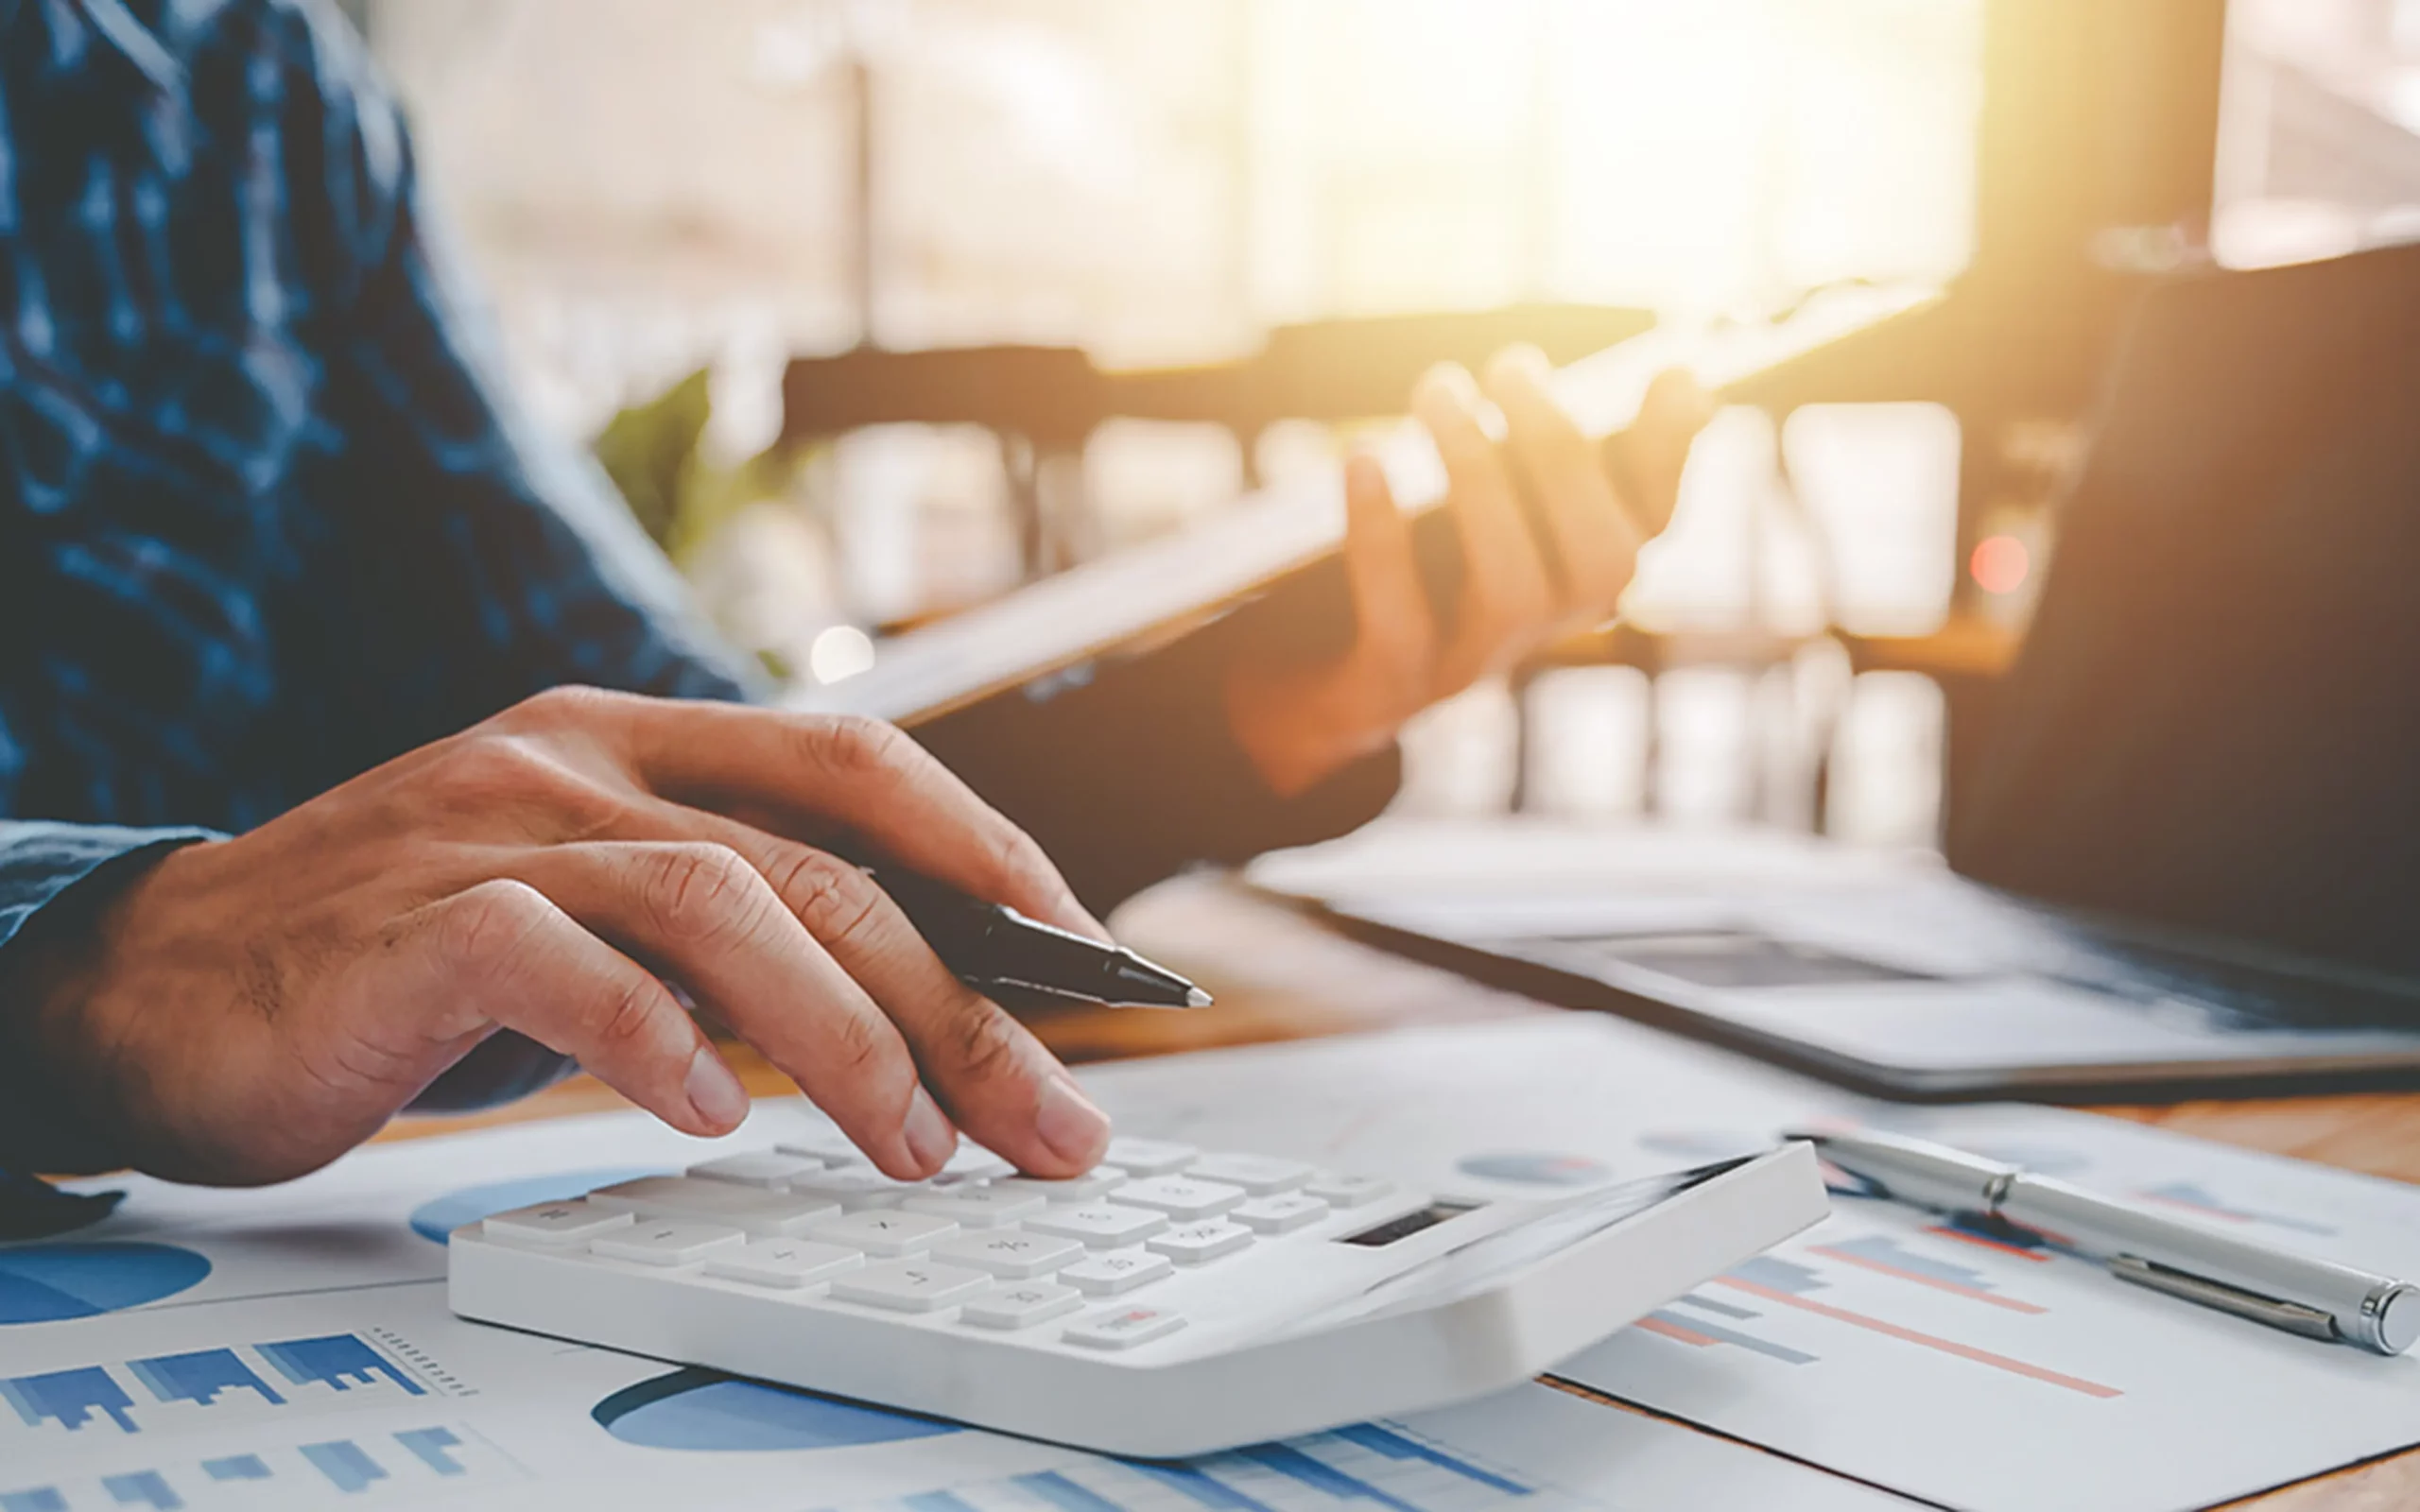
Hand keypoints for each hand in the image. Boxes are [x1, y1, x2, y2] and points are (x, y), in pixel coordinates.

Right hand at [3, 689, 1114, 1185]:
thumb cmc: (405, 957)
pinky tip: (707, 1123)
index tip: (1084, 962)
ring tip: (913, 1146)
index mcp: (636, 740)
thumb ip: (725, 920)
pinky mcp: (410, 925)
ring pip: (722, 904)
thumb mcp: (590, 908)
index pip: (857, 764)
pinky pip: (564, 968)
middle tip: (1042, 1120)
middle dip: (960, 1002)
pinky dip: (655, 1044)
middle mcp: (575, 760)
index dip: (988, 854)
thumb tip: (919, 1002)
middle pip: (822, 865)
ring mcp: (490, 830)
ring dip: (845, 1037)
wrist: (162, 984)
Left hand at [1226, 353, 1710, 796]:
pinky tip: (1364, 458)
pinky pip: (1398, 623)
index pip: (1651, 523)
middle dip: (1564, 453)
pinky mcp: (1391, 689)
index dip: (1670, 454)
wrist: (1309, 685)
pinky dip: (1382, 537)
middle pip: (1603, 560)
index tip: (1672, 373)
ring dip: (1480, 479)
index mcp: (1574, 576)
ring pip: (1513, 589)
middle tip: (1511, 365)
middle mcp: (1543, 631)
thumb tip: (1685, 381)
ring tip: (1438, 389)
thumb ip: (1563, 448)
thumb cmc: (1416, 569)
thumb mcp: (1494, 499)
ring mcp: (1472, 666)